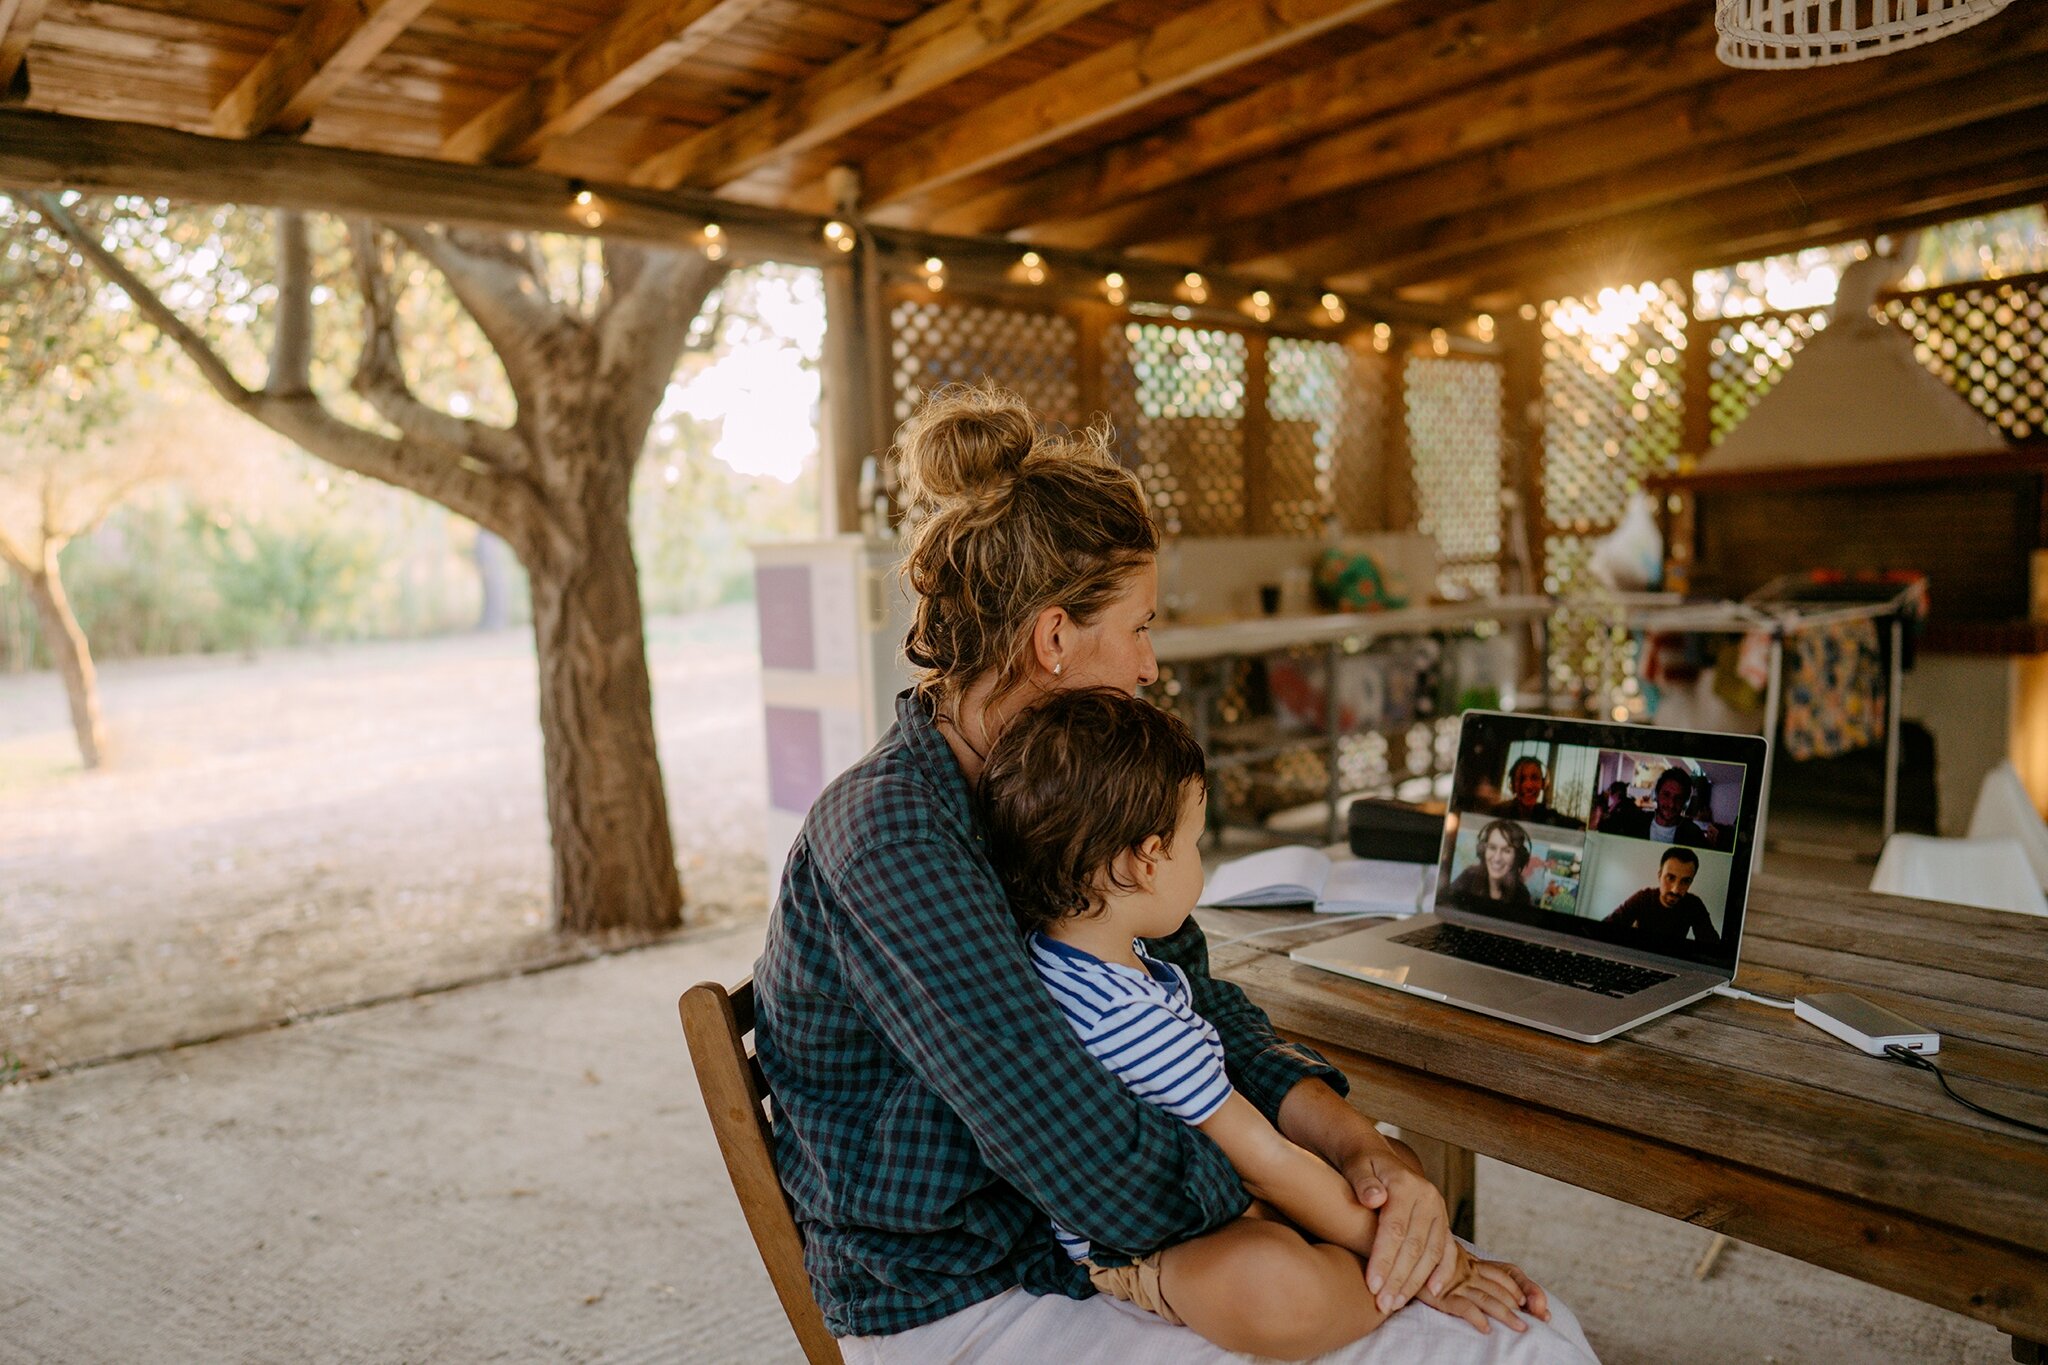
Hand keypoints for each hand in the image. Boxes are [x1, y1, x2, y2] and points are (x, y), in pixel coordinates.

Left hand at [1338, 1145, 1454, 1313]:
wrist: (1376, 1157)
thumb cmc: (1361, 1166)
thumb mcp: (1357, 1166)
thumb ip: (1363, 1183)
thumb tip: (1374, 1199)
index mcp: (1405, 1185)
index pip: (1395, 1229)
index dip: (1384, 1259)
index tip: (1372, 1285)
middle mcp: (1427, 1198)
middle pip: (1414, 1246)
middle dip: (1398, 1278)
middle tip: (1382, 1304)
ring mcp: (1438, 1210)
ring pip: (1431, 1253)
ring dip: (1415, 1282)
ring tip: (1395, 1303)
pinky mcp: (1442, 1221)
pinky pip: (1448, 1250)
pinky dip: (1443, 1272)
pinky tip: (1433, 1292)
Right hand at [1414, 1245, 1551, 1334]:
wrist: (1392, 1255)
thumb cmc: (1418, 1262)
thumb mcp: (1446, 1265)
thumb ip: (1464, 1275)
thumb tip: (1478, 1293)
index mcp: (1471, 1263)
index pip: (1505, 1273)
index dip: (1522, 1288)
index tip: (1535, 1304)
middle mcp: (1466, 1270)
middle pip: (1500, 1288)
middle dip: (1520, 1306)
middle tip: (1537, 1321)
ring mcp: (1454, 1282)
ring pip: (1486, 1299)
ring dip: (1505, 1315)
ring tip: (1521, 1328)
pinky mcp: (1440, 1294)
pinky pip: (1462, 1307)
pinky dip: (1475, 1317)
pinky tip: (1486, 1329)